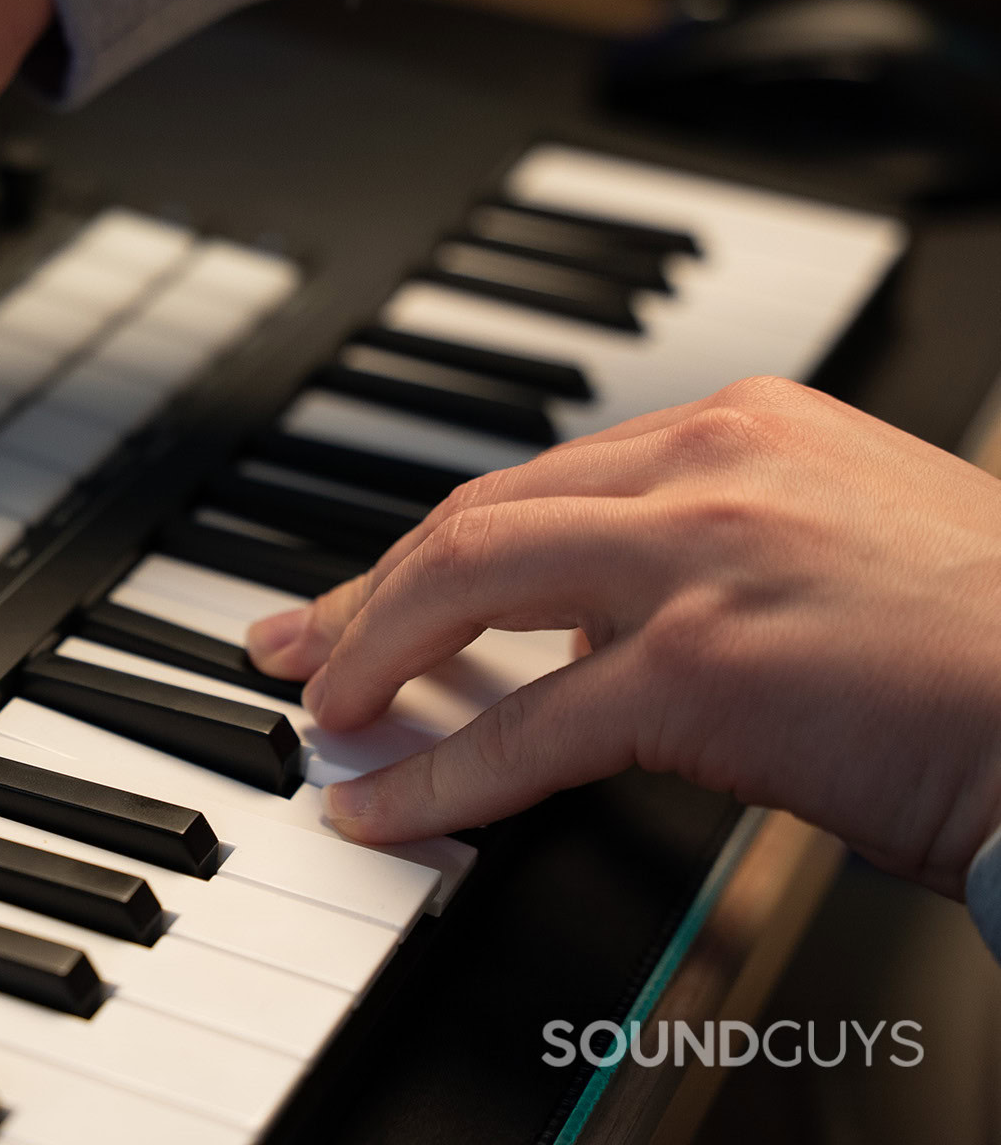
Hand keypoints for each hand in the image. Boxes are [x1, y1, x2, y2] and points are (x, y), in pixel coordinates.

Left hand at [246, 377, 1000, 898]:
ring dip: (373, 655)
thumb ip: (709, 565)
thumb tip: (590, 641)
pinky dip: (433, 772)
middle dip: (367, 589)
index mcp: (743, 427)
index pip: (537, 480)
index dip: (434, 545)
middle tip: (298, 643)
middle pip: (475, 518)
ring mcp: (699, 558)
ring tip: (323, 713)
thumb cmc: (991, 650)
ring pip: (467, 588)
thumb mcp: (839, 551)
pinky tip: (379, 803)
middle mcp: (710, 465)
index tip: (373, 588)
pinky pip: (520, 727)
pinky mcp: (700, 666)